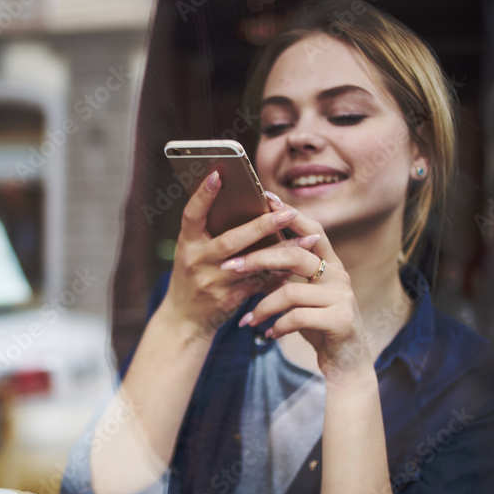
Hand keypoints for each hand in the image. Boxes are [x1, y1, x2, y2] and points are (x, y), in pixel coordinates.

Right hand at [159, 172, 298, 338]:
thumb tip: (252, 203)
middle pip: (231, 241)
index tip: (219, 173)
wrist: (183, 320)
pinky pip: (259, 283)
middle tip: (288, 212)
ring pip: (253, 264)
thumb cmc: (193, 277)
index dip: (203, 194)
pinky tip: (300, 263)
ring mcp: (211, 283)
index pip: (192, 215)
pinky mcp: (227, 300)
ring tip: (310, 239)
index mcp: (186, 244)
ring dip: (283, 251)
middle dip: (261, 226)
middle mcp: (196, 262)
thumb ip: (213, 232)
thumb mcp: (195, 252)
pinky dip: (280, 272)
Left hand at [224, 204, 371, 379]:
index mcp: (331, 265)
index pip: (311, 230)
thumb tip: (257, 255)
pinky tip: (267, 334)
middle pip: (295, 255)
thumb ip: (291, 277)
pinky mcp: (340, 320)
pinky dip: (277, 325)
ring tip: (248, 320)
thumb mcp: (305, 297)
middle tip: (230, 267)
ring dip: (263, 306)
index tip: (265, 198)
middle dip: (258, 259)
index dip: (289, 214)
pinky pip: (297, 317)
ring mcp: (342, 297)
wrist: (347, 365)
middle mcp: (339, 276)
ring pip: (290, 291)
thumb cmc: (320, 327)